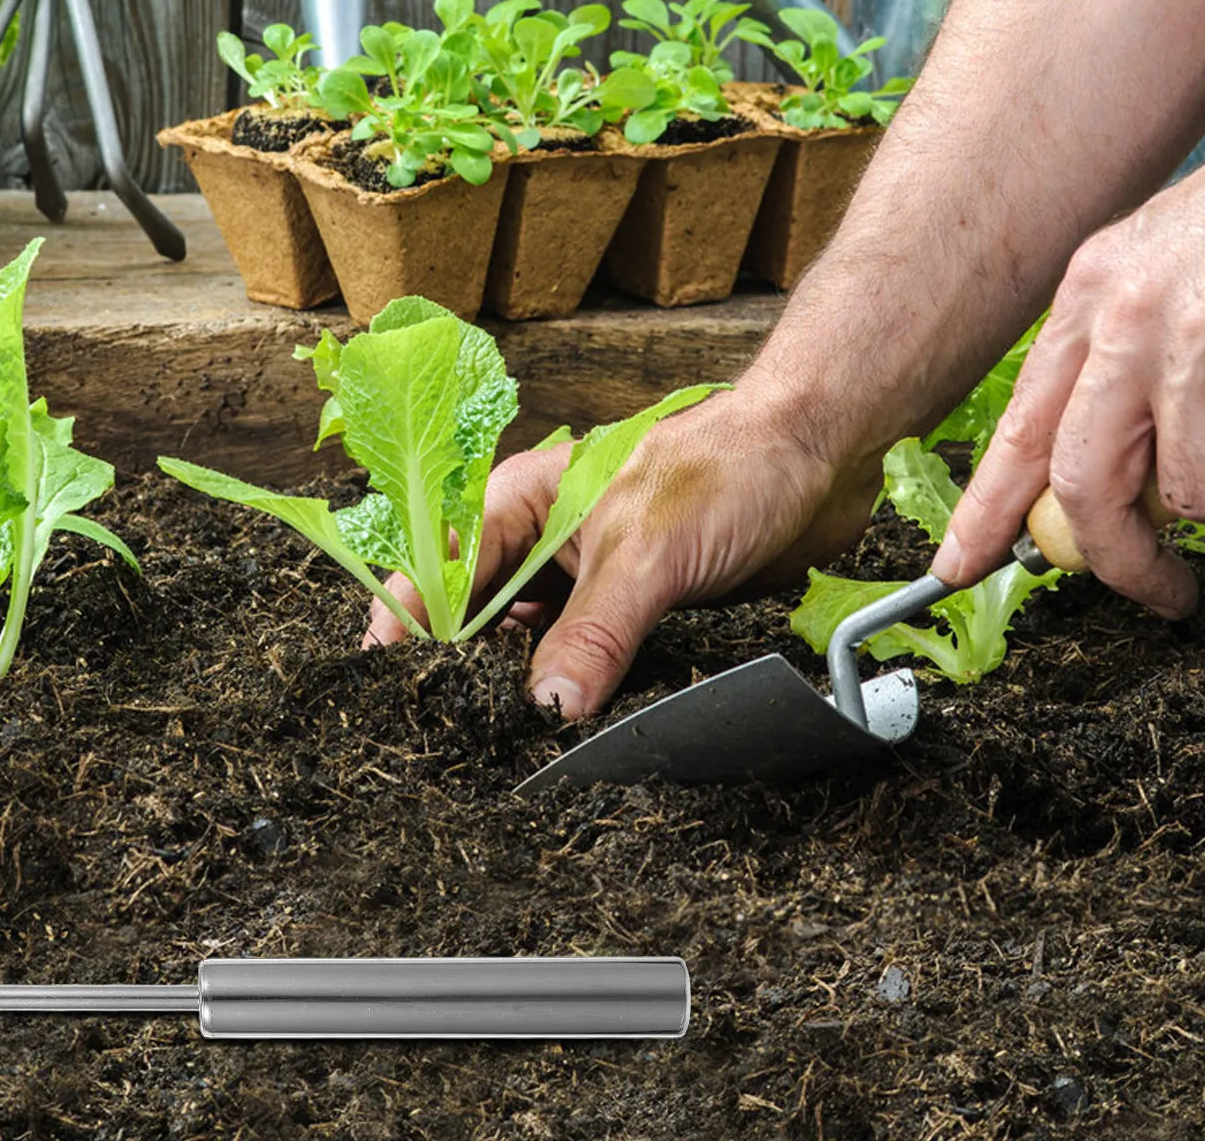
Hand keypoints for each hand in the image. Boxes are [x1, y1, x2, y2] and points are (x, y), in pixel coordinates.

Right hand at [365, 388, 879, 715]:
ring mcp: (588, 578)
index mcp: (521, 503)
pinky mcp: (634, 609)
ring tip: (501, 747)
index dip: (408, 626)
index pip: (440, 569)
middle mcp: (544, 542)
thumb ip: (594, 632)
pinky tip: (570, 733)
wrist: (817, 456)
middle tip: (450, 735)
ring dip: (521, 689)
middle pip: (477, 616)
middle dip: (462, 670)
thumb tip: (546, 710)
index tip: (387, 686)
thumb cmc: (726, 467)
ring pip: (531, 644)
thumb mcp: (647, 553)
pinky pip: (586, 661)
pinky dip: (575, 695)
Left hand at [933, 158, 1204, 616]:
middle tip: (1157, 592)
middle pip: (1078, 476)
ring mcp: (1177, 325)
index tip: (958, 562)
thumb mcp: (1170, 280)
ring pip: (1175, 488)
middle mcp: (1117, 309)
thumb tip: (1110, 471)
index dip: (987, 506)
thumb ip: (1127, 365)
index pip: (1021, 425)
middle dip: (1116, 557)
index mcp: (1090, 296)